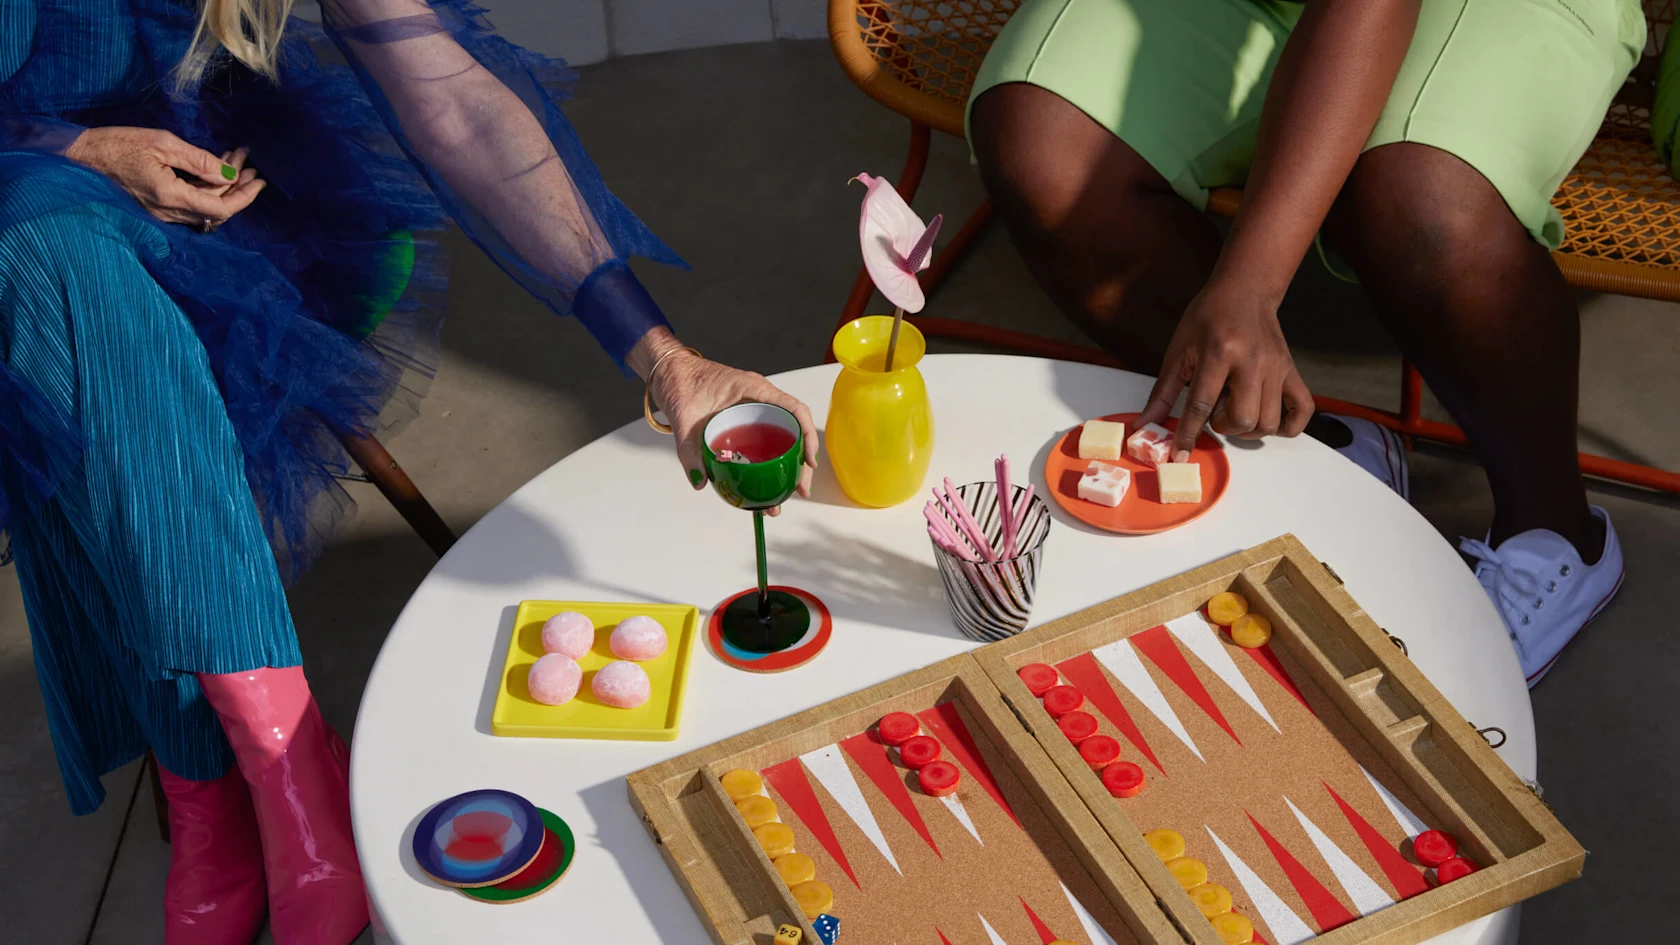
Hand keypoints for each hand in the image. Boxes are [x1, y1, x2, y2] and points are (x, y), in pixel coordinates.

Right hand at [64, 128, 265, 228]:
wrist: (80, 157)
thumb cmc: (117, 145)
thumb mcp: (161, 143)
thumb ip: (198, 160)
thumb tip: (229, 174)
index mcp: (170, 196)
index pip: (220, 208)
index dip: (244, 197)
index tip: (258, 180)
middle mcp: (167, 212)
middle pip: (215, 209)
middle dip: (237, 186)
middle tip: (247, 163)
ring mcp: (161, 214)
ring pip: (203, 208)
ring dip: (223, 187)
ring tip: (235, 162)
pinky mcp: (156, 209)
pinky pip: (190, 206)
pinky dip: (206, 190)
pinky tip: (213, 171)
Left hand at [649, 351, 819, 515]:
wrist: (668, 372)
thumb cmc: (679, 381)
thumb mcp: (684, 419)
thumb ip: (689, 451)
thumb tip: (700, 481)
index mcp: (752, 388)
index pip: (794, 409)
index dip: (808, 435)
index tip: (808, 461)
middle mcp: (759, 397)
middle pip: (794, 428)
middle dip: (802, 460)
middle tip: (800, 489)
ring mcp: (754, 408)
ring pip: (783, 435)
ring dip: (790, 463)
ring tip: (787, 493)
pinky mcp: (746, 418)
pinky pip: (767, 438)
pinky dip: (772, 459)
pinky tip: (768, 481)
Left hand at [1137, 280, 1313, 459]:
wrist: (1245, 290)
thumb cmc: (1207, 318)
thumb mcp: (1178, 350)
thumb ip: (1163, 392)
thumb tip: (1144, 425)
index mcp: (1218, 353)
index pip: (1201, 405)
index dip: (1188, 436)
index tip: (1180, 457)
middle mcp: (1252, 362)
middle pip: (1244, 418)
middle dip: (1223, 426)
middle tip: (1215, 411)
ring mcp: (1277, 368)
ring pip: (1269, 421)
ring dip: (1248, 428)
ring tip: (1235, 409)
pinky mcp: (1292, 371)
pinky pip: (1302, 411)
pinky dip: (1286, 427)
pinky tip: (1266, 419)